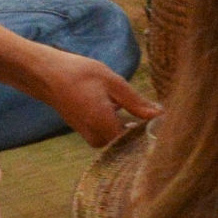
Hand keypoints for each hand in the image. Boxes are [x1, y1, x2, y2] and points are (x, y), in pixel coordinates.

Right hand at [29, 45, 161, 146]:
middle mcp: (97, 138)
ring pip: (123, 138)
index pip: (139, 141)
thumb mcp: (112, 82)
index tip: (172, 123)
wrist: (46, 75)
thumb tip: (160, 115)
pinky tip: (131, 111)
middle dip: (148, 131)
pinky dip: (124, 124)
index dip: (156, 133)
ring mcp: (92, 137)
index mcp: (104, 126)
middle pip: (132, 143)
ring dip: (137, 127)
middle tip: (166, 117)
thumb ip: (136, 102)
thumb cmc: (78, 74)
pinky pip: (113, 134)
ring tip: (152, 113)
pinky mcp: (89, 133)